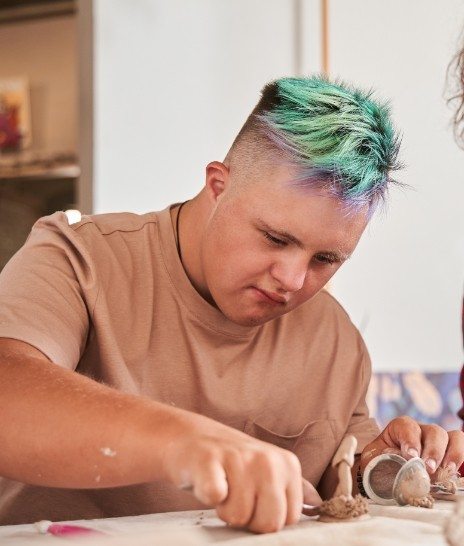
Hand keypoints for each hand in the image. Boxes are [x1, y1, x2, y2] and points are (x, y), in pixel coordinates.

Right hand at [161, 416, 320, 532]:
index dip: (266, 518)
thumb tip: (318, 505)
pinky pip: (215, 497)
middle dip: (247, 518)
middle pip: (268, 523)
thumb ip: (294, 487)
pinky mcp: (209, 460)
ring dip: (224, 508)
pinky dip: (206, 495)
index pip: (289, 519)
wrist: (190, 438)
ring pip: (239, 516)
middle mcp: (268, 459)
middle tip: (235, 494)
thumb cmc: (231, 461)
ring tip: (221, 484)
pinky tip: (206, 479)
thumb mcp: (268, 468)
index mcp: (287, 464)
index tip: (253, 499)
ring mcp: (239, 458)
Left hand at [360, 416, 463, 474]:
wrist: (384, 475)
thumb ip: (382, 462)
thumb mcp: (374, 461)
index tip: (410, 456)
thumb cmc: (379, 465)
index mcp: (400, 428)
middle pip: (434, 431)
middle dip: (433, 450)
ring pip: (452, 437)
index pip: (407, 426)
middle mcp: (422, 431)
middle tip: (429, 468)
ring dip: (452, 454)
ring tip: (447, 471)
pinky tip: (455, 472)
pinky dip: (461, 458)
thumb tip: (398, 468)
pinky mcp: (450, 455)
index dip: (411, 440)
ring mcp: (438, 443)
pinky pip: (462, 448)